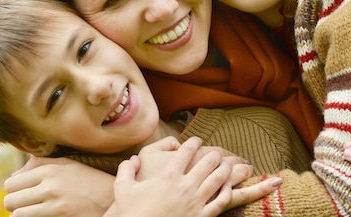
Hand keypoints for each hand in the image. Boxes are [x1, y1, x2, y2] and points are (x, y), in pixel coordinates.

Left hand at [4, 156, 113, 216]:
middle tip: (25, 206)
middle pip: (10, 201)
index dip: (14, 191)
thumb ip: (38, 164)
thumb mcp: (66, 163)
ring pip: (17, 216)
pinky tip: (42, 216)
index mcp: (48, 170)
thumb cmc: (87, 179)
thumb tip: (15, 175)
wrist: (111, 198)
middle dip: (15, 205)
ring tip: (34, 212)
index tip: (22, 194)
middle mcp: (49, 187)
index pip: (10, 184)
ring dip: (22, 215)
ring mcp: (54, 206)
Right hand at [115, 137, 232, 216]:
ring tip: (227, 164)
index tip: (197, 140)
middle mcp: (184, 186)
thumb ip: (126, 169)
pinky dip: (226, 193)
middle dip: (214, 155)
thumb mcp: (122, 187)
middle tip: (216, 152)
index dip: (193, 142)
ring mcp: (195, 202)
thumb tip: (132, 159)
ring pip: (217, 180)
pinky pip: (219, 202)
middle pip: (206, 163)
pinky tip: (228, 188)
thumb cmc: (131, 212)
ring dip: (224, 170)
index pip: (185, 152)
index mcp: (168, 175)